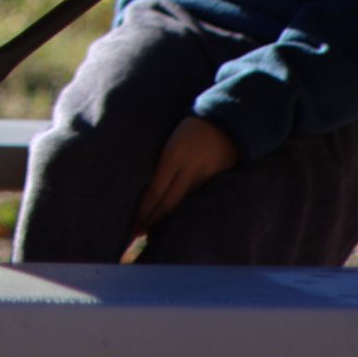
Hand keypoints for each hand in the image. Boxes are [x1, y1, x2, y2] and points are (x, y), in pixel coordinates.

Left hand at [130, 116, 238, 241]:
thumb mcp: (170, 138)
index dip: (142, 212)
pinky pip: (194, 200)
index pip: (154, 192)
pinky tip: (171, 220)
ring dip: (164, 220)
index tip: (131, 226)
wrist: (226, 120)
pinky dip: (181, 211)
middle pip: (167, 204)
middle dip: (151, 222)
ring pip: (180, 205)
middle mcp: (188, 170)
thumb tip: (143, 183)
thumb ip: (160, 161)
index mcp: (173, 156)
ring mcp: (203, 177)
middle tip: (135, 236)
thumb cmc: (189, 126)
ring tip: (149, 233)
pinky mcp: (214, 181)